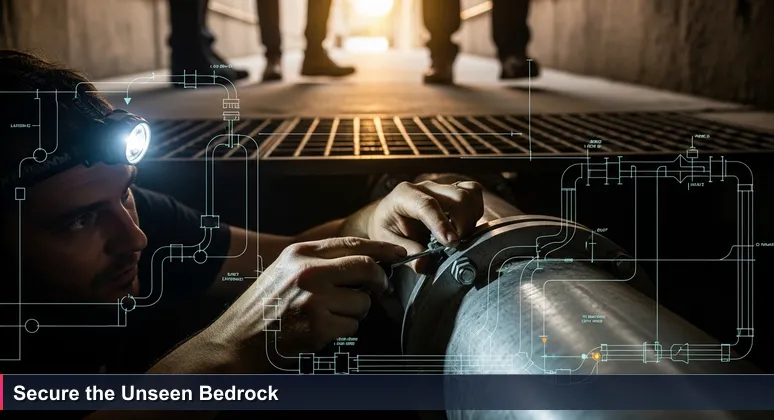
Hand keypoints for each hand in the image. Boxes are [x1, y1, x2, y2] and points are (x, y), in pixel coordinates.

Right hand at [211, 237, 406, 369]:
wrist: (236, 340)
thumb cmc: (265, 306)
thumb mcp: (286, 269)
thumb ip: (320, 261)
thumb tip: (366, 260)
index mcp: (301, 253)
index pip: (353, 244)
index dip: (382, 249)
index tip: (399, 254)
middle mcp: (308, 271)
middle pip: (366, 267)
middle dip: (379, 280)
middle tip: (378, 289)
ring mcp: (314, 299)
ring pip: (363, 301)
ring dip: (356, 312)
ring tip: (330, 316)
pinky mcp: (319, 326)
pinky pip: (353, 326)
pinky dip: (344, 331)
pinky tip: (321, 331)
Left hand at [366, 180, 483, 272]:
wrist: (388, 215)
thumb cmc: (386, 227)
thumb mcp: (386, 242)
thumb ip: (405, 252)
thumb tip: (424, 264)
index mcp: (404, 195)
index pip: (427, 205)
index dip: (442, 224)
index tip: (451, 243)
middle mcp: (425, 187)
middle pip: (456, 197)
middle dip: (462, 224)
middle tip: (454, 246)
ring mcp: (441, 187)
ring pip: (469, 194)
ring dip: (471, 219)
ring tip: (459, 237)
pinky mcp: (453, 191)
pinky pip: (473, 193)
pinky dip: (475, 211)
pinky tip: (464, 227)